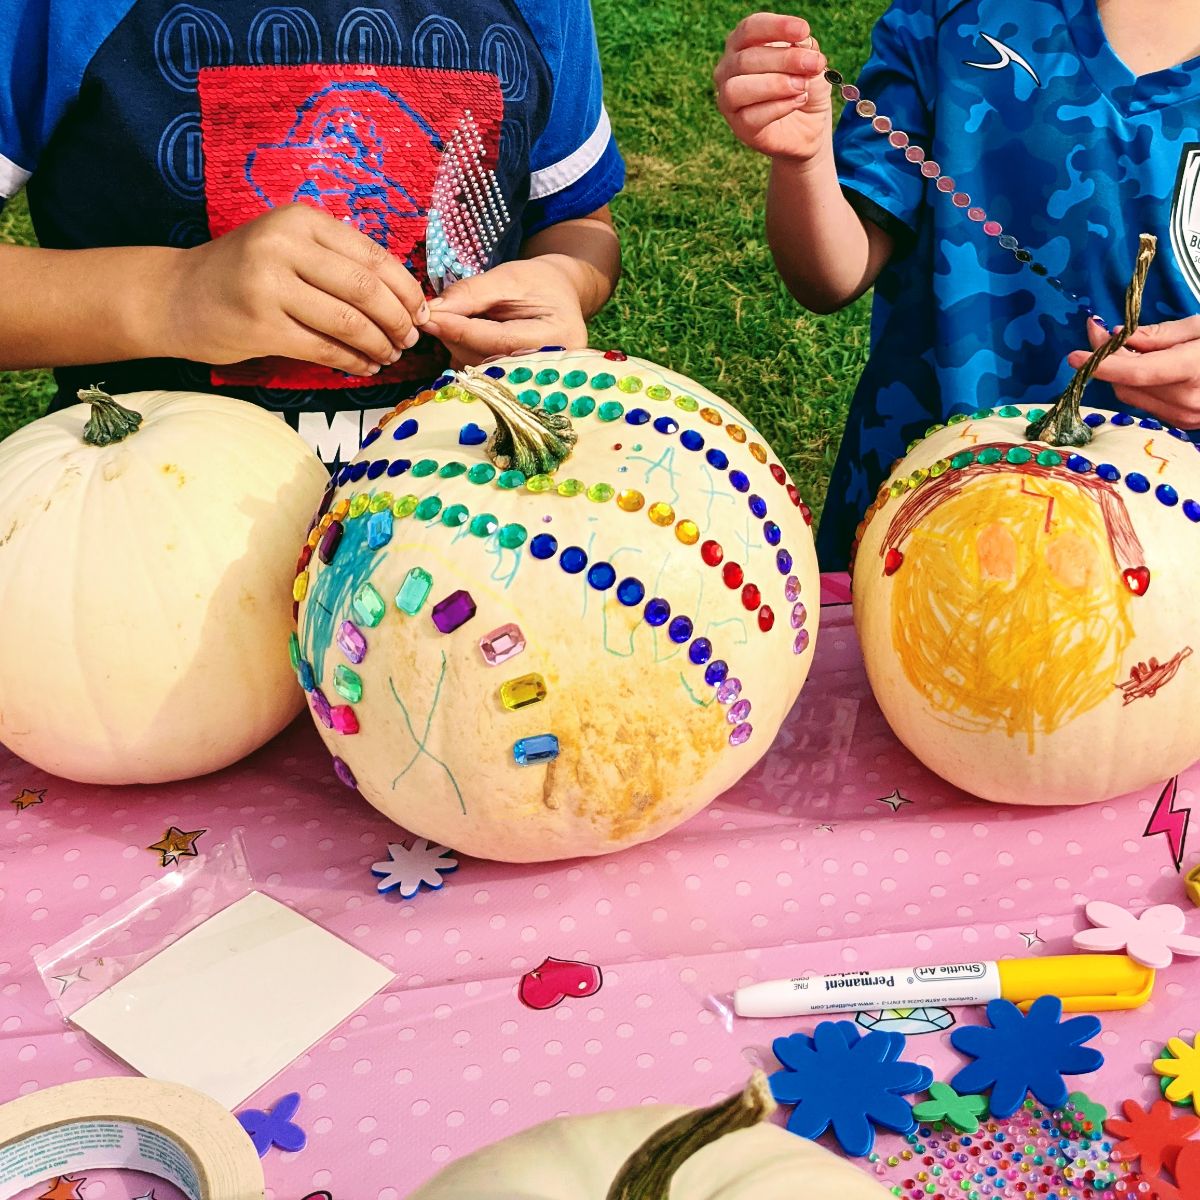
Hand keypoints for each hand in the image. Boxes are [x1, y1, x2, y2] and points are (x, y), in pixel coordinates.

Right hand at [161, 205, 428, 376]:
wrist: (177, 295)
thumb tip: (405, 296)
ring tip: (390, 354)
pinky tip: (366, 367)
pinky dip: (354, 362)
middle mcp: (285, 246)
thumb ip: (338, 261)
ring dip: (380, 345)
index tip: (421, 312)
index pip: (374, 256)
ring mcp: (270, 286)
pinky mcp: (261, 325)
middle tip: (409, 339)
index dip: (406, 289)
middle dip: (398, 320)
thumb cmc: (245, 273)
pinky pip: (325, 348)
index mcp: (301, 220)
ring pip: (349, 322)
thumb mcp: (289, 247)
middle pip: (367, 290)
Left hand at [422, 257, 587, 366]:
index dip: (462, 331)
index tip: (430, 318)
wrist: (559, 296)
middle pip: (490, 361)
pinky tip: (469, 336)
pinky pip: (483, 376)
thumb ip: (472, 294)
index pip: (501, 340)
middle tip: (437, 314)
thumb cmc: (539, 282)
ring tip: (460, 319)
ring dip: (459, 346)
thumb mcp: (508, 277)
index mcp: (559, 336)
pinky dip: (467, 355)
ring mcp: (537, 382)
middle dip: (457, 338)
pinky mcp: (519, 385)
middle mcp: (552, 369)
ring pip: (481, 371)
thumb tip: (434, 311)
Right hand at [714, 12, 830, 161]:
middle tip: (814, 63)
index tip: (803, 30)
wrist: (808, 126)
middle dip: (784, 59)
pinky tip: (798, 101)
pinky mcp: (740, 128)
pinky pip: (750, 116)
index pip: (749, 29)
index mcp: (743, 44)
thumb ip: (804, 50)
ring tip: (802, 86)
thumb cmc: (804, 86)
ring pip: (738, 88)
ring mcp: (729, 100)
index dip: (775, 27)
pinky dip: (778, 107)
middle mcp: (729, 70)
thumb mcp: (810, 62)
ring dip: (775, 85)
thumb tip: (801, 45)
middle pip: (745, 59)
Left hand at [1068, 315, 1199, 429]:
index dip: (1102, 364)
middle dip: (1109, 361)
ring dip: (1122, 374)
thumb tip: (1118, 338)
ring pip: (1133, 397)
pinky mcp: (1188, 423)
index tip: (1074, 354)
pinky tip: (1145, 367)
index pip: (1136, 372)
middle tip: (1102, 333)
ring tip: (1127, 347)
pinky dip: (1139, 386)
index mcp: (1195, 369)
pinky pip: (1148, 405)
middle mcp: (1190, 401)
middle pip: (1127, 385)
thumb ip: (1160, 335)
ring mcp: (1189, 417)